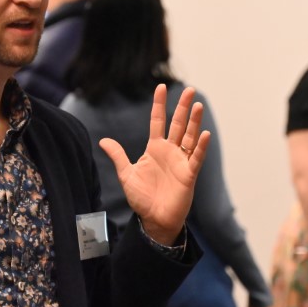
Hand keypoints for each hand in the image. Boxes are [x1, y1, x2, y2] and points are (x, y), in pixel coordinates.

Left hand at [100, 84, 210, 244]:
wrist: (154, 220)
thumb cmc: (142, 198)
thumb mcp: (126, 174)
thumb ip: (118, 156)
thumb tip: (103, 141)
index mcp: (155, 149)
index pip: (158, 121)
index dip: (158, 104)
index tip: (160, 87)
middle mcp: (170, 151)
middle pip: (177, 124)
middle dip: (182, 107)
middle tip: (189, 89)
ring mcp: (181, 161)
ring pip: (189, 136)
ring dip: (194, 122)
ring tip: (197, 105)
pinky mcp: (189, 174)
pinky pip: (196, 157)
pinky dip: (200, 146)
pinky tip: (204, 133)